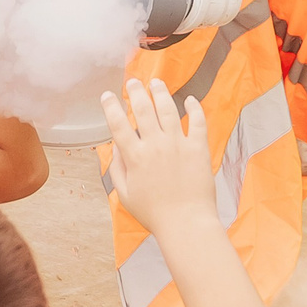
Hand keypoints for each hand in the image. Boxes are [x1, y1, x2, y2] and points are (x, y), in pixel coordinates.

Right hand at [101, 77, 217, 236]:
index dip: (110, 107)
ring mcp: (178, 144)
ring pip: (168, 109)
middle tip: (132, 83)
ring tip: (156, 83)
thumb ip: (118, 168)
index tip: (108, 96)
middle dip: (136, 91)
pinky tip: (190, 101)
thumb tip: (116, 146)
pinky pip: (197, 122)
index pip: (118, 124)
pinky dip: (194, 108)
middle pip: (143, 109)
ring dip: (160, 93)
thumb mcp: (125, 194)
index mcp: (135, 157)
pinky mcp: (198, 148)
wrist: (186, 223)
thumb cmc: (154, 213)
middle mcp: (155, 145)